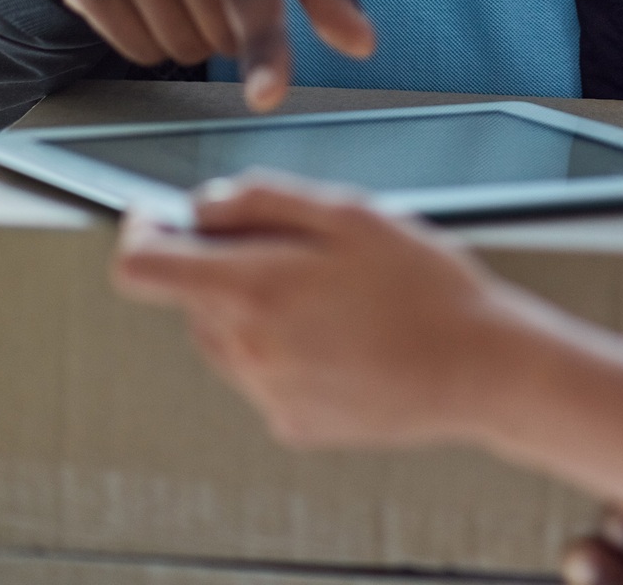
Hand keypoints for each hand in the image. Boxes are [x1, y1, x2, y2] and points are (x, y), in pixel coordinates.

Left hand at [112, 174, 504, 447]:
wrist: (480, 367)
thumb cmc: (426, 285)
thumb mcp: (351, 212)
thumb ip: (266, 199)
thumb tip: (206, 202)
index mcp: (254, 290)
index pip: (142, 267)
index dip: (143, 231)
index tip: (159, 215)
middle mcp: (248, 351)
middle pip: (190, 297)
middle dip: (222, 262)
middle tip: (295, 245)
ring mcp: (268, 394)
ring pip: (224, 335)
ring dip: (254, 306)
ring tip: (331, 292)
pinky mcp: (292, 423)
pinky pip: (262, 373)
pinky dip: (285, 347)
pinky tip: (343, 333)